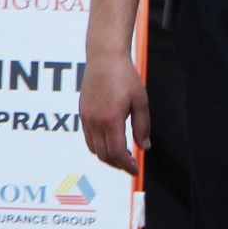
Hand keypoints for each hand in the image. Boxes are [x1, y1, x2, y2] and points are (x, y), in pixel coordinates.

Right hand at [81, 54, 148, 173]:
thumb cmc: (125, 77)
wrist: (104, 57)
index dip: (127, 166)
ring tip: (121, 156)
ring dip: (107, 157)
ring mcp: (86, 118)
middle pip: (104, 155)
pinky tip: (110, 141)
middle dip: (118, 164)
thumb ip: (142, 126)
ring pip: (93, 149)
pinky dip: (98, 146)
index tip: (136, 170)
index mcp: (111, 120)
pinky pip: (88, 138)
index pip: (117, 153)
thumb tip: (144, 147)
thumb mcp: (140, 101)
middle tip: (131, 165)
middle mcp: (95, 121)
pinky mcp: (82, 112)